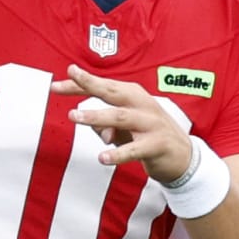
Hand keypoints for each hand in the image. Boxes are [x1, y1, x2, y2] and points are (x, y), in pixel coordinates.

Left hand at [50, 64, 194, 183]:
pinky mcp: (157, 144)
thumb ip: (105, 126)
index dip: (79, 84)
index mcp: (133, 96)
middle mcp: (142, 104)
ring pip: (120, 117)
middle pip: (112, 91)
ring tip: (74, 116)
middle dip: (89, 84)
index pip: (103, 86)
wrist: (184, 156)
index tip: (55, 85)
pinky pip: (135, 149)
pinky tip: (103, 158)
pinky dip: (118, 153)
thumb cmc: (148, 135)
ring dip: (96, 116)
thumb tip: (97, 131)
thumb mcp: (124, 129)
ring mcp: (150, 123)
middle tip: (68, 80)